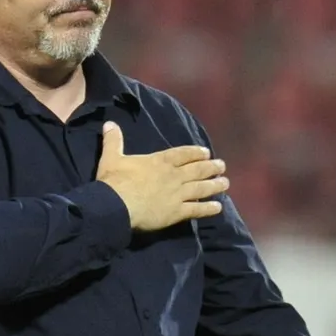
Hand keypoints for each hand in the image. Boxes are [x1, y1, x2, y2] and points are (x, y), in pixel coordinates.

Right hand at [95, 121, 227, 231]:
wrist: (116, 205)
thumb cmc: (115, 181)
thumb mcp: (111, 157)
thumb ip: (113, 141)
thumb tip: (109, 123)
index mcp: (160, 162)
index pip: (183, 154)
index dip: (196, 153)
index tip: (206, 152)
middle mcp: (173, 176)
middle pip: (197, 170)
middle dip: (211, 167)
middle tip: (222, 166)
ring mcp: (177, 194)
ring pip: (201, 188)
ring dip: (214, 185)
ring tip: (225, 183)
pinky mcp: (177, 212)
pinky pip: (196, 210)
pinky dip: (208, 209)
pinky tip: (218, 207)